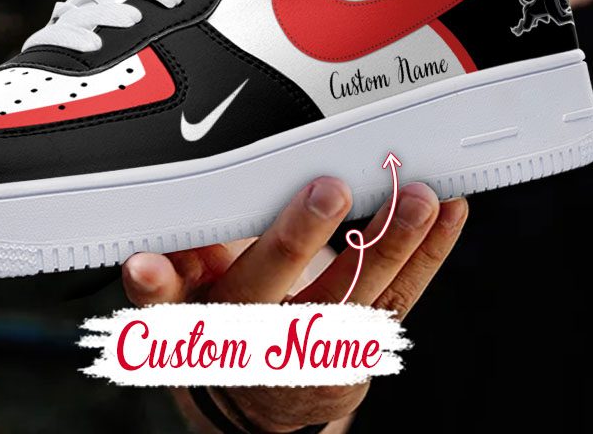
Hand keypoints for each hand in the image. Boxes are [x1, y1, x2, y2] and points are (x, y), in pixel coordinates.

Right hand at [121, 177, 468, 432]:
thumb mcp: (177, 314)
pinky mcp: (366, 347)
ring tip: (416, 197)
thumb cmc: (217, 331)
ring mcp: (325, 348)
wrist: (259, 402)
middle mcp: (269, 341)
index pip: (189, 301)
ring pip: (361, 293)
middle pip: (280, 289)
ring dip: (393, 244)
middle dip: (303, 240)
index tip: (155, 259)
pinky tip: (450, 212)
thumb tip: (143, 259)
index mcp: (214, 325)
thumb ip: (164, 282)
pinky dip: (430, 252)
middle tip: (327, 191)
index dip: (169, 282)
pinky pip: (403, 296)